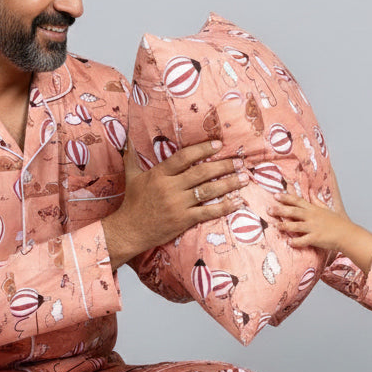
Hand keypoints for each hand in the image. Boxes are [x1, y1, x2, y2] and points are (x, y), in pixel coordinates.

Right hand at [103, 140, 247, 268]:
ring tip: (244, 178)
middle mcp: (170, 187)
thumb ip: (132, 157)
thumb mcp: (131, 177)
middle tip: (240, 161)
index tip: (219, 144)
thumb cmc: (132, 203)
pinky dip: (224, 206)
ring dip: (229, 184)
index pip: (184, 157)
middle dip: (223, 166)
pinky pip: (208, 212)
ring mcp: (178, 204)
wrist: (129, 231)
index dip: (202, 149)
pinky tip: (237, 202)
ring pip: (208, 190)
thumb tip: (127, 139)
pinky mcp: (184, 220)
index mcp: (159, 174)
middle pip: (201, 172)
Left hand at [272, 192, 371, 273]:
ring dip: (285, 225)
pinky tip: (288, 242)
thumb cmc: (338, 222)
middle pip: (293, 211)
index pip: (297, 201)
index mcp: (313, 209)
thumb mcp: (327, 209)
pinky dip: (295, 242)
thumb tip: (311, 192)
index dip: (286, 198)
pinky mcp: (316, 238)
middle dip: (280, 210)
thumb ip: (317, 201)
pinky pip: (303, 240)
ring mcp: (313, 227)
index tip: (275, 195)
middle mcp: (312, 217)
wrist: (347, 234)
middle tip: (268, 209)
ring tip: (275, 226)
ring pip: (296, 225)